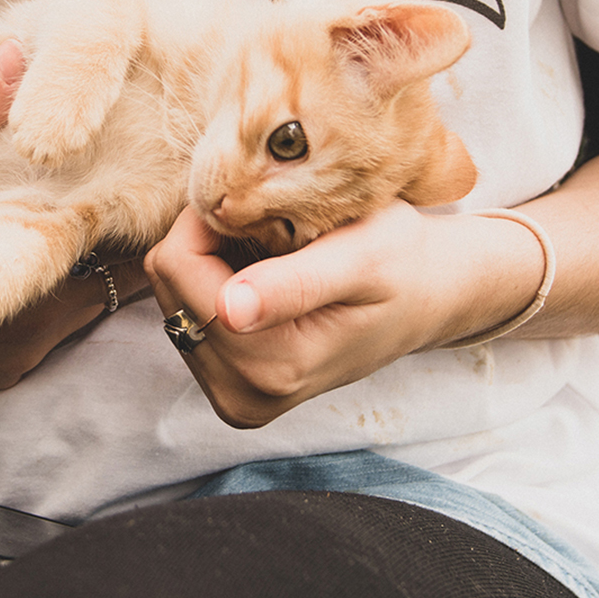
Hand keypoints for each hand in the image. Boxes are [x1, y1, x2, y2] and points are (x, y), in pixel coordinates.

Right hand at [0, 40, 144, 398]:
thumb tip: (15, 51)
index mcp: (8, 282)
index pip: (112, 244)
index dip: (138, 201)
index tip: (159, 163)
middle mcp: (25, 332)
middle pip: (112, 276)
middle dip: (126, 226)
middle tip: (149, 175)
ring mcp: (16, 357)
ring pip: (92, 302)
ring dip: (100, 258)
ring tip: (117, 203)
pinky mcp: (0, 369)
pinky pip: (61, 325)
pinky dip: (70, 287)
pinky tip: (65, 248)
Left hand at [144, 204, 542, 427]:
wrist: (429, 296)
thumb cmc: (403, 263)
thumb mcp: (361, 258)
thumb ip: (294, 284)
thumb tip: (229, 311)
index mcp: (271, 367)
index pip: (177, 266)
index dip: (209, 218)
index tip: (259, 201)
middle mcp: (243, 395)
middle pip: (169, 282)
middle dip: (211, 241)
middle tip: (274, 227)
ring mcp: (234, 395)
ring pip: (174, 293)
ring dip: (214, 260)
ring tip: (277, 253)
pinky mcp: (231, 386)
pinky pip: (189, 310)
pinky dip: (219, 280)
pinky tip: (266, 275)